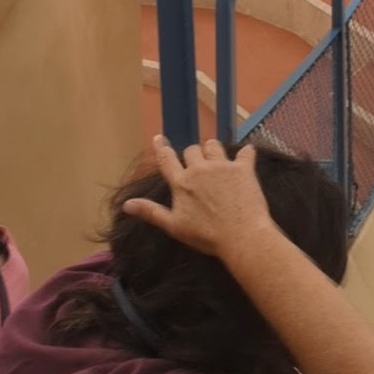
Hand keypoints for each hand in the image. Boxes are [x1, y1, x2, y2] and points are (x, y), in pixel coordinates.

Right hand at [126, 141, 285, 261]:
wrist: (241, 236)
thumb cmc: (206, 235)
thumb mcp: (174, 226)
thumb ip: (151, 212)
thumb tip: (127, 204)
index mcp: (181, 183)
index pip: (167, 159)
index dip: (162, 147)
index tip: (159, 138)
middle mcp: (200, 169)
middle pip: (192, 150)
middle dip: (192, 154)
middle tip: (197, 164)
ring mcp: (223, 167)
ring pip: (214, 146)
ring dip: (212, 149)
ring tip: (216, 159)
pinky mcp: (244, 169)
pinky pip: (246, 152)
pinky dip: (246, 152)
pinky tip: (247, 155)